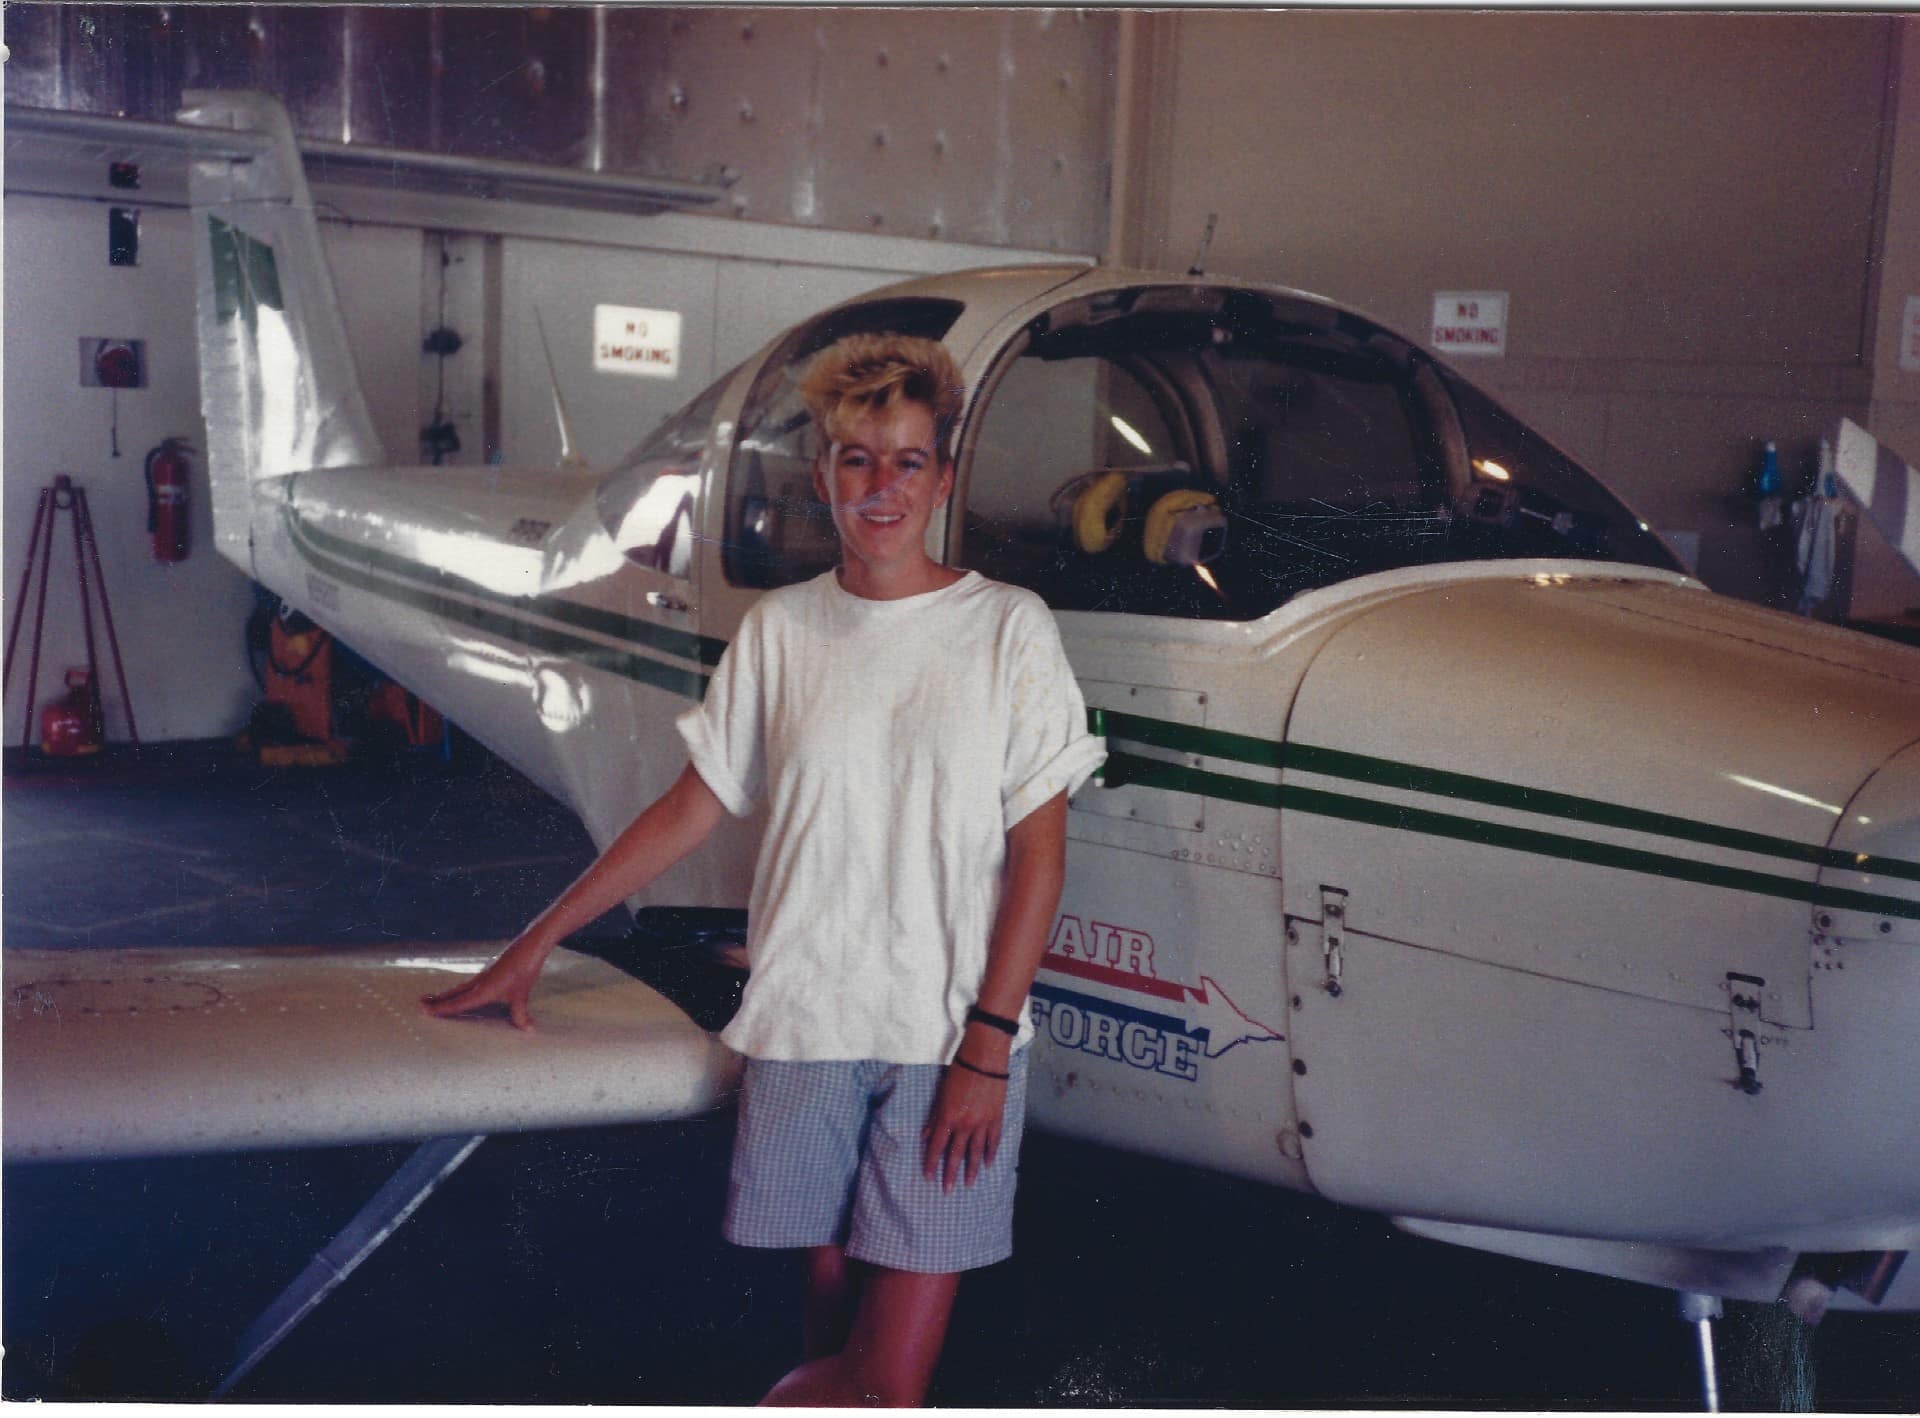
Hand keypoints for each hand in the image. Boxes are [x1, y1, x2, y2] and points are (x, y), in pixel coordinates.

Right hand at [420, 930, 554, 1030]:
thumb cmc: (523, 970)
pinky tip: (459, 990)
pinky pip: (468, 984)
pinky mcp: (489, 972)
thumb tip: (529, 1031)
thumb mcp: (521, 995)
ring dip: (445, 994)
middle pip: (453, 994)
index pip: (457, 1003)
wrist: (528, 947)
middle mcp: (478, 983)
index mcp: (481, 990)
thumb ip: (520, 1015)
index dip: (441, 1009)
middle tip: (420, 1003)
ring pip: (459, 988)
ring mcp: (482, 977)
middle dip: (437, 1000)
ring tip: (432, 997)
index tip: (425, 1011)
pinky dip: (458, 989)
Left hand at [921, 1054, 1008, 1191]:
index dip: (931, 1162)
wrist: (984, 1059)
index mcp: (948, 1117)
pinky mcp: (997, 1118)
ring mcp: (983, 1123)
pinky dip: (991, 1153)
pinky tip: (988, 1164)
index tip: (928, 1176)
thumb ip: (935, 1117)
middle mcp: (965, 1124)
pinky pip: (993, 1141)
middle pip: (956, 1154)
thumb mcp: (941, 1093)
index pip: (937, 1146)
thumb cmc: (959, 1071)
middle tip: (947, 1190)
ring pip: (976, 1152)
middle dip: (950, 1174)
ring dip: (971, 1169)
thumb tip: (926, 1136)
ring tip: (968, 1183)